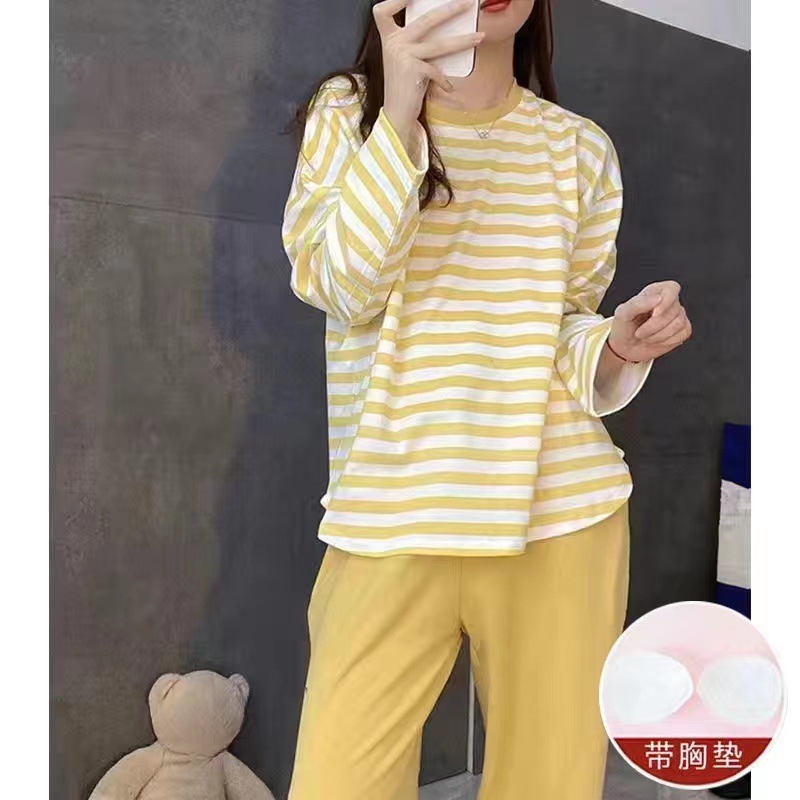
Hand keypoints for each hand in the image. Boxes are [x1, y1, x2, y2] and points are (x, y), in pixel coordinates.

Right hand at [373, 0, 485, 140]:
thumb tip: (445, 24)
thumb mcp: (404, 58)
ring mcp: (403, 56)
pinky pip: (437, 71)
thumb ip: (414, 41)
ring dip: (463, 41)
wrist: (396, 113)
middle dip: (450, 10)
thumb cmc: (403, 84)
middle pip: (425, 20)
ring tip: (480, 37)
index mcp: (388, 38)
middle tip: (467, 4)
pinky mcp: (413, 71)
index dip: (396, 0)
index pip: (382, 11)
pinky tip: (448, 87)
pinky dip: (444, 80)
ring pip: (439, 45)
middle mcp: (393, 44)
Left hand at [608, 281, 691, 362]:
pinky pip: (683, 334)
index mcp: (654, 292)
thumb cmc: (624, 327)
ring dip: (658, 336)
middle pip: (673, 310)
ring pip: (678, 323)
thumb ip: (637, 303)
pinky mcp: (682, 330)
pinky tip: (656, 340)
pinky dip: (666, 341)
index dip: (666, 301)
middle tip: (640, 332)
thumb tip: (658, 298)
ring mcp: (677, 315)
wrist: (625, 348)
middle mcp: (668, 302)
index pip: (672, 288)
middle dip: (654, 326)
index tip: (654, 314)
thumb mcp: (622, 314)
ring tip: (646, 337)